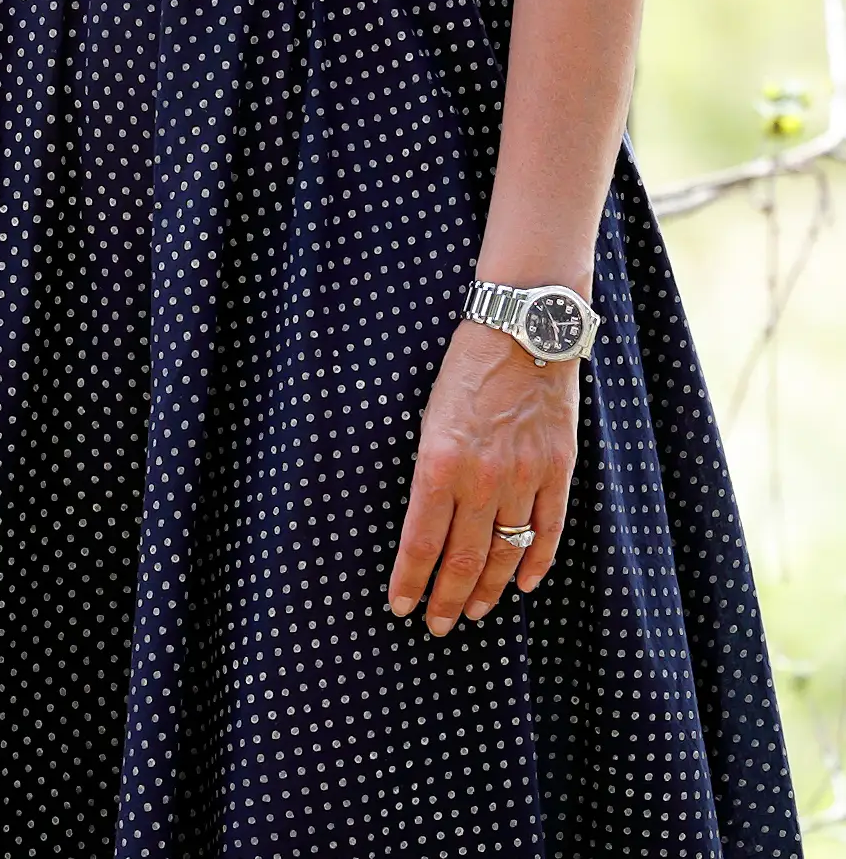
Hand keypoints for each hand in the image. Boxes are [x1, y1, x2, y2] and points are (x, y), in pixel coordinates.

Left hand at [386, 320, 577, 635]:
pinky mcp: (559, 472)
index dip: (410, 578)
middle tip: (436, 626)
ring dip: (488, 588)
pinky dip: (535, 562)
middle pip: (464, 557)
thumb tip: (424, 523)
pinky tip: (521, 583)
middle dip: (447, 597)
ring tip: (473, 612)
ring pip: (505, 551)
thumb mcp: (428, 418)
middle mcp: (483, 477)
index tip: (400, 606)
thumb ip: (431, 472)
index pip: (421, 539)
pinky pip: (548, 530)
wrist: (523, 333)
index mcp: (439, 461)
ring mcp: (526, 477)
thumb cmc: (464, 371)